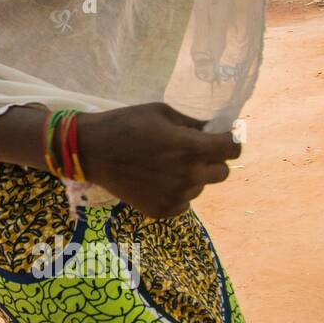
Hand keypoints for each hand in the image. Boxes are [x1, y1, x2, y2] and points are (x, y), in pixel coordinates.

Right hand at [77, 103, 239, 218]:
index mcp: (192, 148)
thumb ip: (191, 123)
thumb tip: (211, 129)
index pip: (233, 149)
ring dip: (192, 176)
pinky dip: (177, 192)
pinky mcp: (163, 211)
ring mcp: (176, 196)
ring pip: (201, 186)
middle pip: (222, 171)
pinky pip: (184, 202)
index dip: (230, 141)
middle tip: (192, 152)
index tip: (222, 138)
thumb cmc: (126, 124)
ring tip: (165, 165)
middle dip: (213, 160)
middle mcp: (189, 175)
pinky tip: (157, 180)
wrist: (90, 151)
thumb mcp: (161, 112)